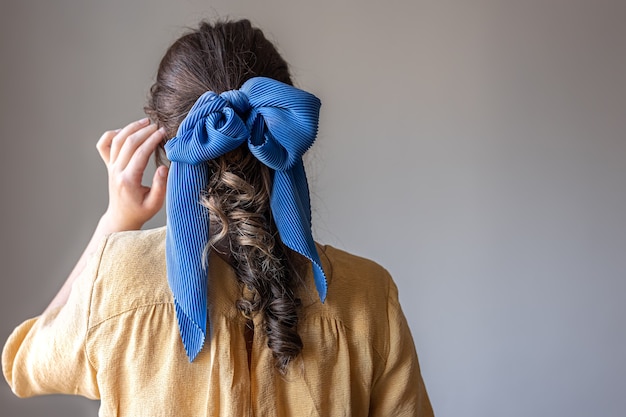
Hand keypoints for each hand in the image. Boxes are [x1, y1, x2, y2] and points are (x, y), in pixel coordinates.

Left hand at [96, 117, 167, 232]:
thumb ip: (160, 186)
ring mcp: (111, 167)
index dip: (152, 140)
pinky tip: (126, 131)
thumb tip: (164, 167)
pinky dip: (113, 134)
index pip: (140, 154)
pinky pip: (104, 144)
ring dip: (131, 128)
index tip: (163, 132)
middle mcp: (117, 171)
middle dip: (144, 131)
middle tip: (158, 126)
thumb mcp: (155, 204)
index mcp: (128, 180)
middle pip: (128, 143)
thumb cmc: (140, 211)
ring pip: (117, 140)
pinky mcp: (109, 165)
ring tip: (146, 122)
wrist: (122, 217)